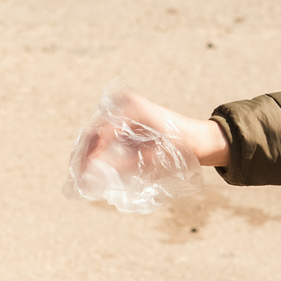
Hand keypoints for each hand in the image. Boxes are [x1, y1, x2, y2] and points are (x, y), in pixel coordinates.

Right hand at [75, 90, 228, 176]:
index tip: (83, 175)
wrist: (201, 139)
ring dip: (91, 153)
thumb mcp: (154, 159)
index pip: (100, 133)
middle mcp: (126, 103)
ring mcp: (126, 109)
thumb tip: (94, 172)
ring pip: (99, 132)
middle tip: (79, 177)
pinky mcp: (128, 118)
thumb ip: (124, 165)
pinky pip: (108, 133)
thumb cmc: (184, 149)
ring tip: (85, 175)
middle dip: (86, 155)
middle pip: (96, 130)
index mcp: (131, 108)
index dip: (89, 156)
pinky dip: (102, 150)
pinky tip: (96, 166)